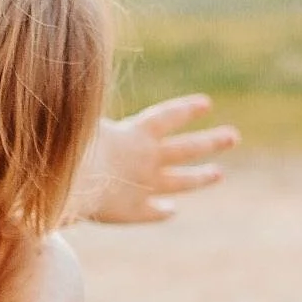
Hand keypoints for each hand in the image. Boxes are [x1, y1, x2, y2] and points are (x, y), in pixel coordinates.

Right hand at [73, 94, 239, 222]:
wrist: (68, 188)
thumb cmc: (67, 150)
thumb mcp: (81, 122)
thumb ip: (89, 115)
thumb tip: (85, 89)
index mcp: (135, 135)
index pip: (168, 117)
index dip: (186, 109)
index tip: (207, 104)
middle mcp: (147, 160)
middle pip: (187, 149)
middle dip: (211, 142)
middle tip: (234, 136)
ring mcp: (144, 186)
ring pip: (180, 182)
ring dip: (199, 177)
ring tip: (218, 174)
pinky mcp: (132, 211)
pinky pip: (152, 212)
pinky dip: (162, 211)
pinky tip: (171, 211)